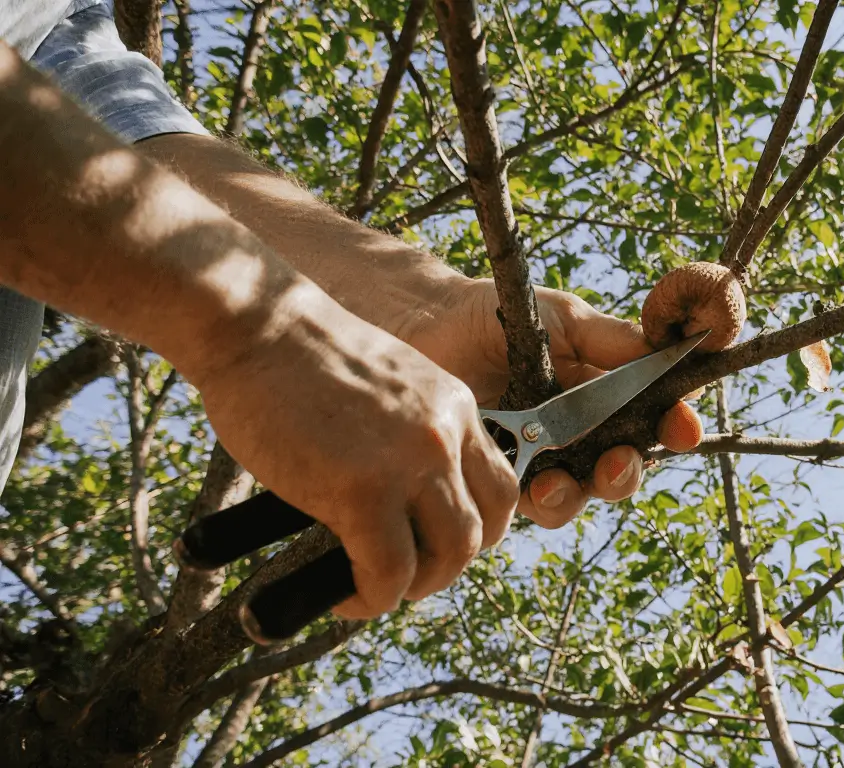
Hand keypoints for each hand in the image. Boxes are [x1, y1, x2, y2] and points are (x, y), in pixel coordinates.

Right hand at [182, 288, 519, 620]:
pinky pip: (388, 573)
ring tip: (373, 588)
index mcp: (455, 406)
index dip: (477, 529)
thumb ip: (408, 434)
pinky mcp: (362, 492)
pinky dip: (370, 599)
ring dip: (415, 586)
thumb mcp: (385, 387)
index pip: (501, 487)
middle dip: (449, 565)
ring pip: (449, 557)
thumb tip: (399, 497)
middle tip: (406, 574)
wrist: (255, 323)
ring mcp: (409, 463)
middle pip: (485, 529)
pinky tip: (343, 595)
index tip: (438, 543)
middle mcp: (446, 435)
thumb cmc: (298, 356)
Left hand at [394, 276, 702, 527]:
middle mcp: (586, 432)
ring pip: (581, 494)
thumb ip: (617, 341)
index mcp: (609, 394)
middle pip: (625, 466)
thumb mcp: (567, 320)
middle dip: (626, 471)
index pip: (656, 418)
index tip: (682, 427)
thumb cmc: (504, 318)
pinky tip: (528, 485)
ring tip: (555, 484)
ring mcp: (548, 459)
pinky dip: (537, 500)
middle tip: (615, 463)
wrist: (433, 326)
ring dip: (578, 494)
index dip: (676, 427)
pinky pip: (533, 504)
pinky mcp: (509, 477)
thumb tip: (675, 349)